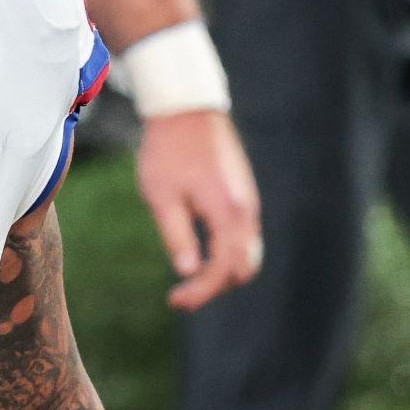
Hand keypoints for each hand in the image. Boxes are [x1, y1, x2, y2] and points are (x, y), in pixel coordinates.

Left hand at [135, 109, 261, 311]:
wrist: (186, 108)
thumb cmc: (167, 151)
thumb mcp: (161, 196)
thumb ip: (177, 237)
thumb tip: (189, 274)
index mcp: (227, 212)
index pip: (223, 269)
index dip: (201, 292)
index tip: (175, 301)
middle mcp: (246, 210)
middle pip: (243, 268)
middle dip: (214, 287)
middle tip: (181, 295)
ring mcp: (248, 202)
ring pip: (248, 253)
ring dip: (223, 273)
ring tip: (189, 280)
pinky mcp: (244, 195)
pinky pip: (244, 237)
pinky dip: (227, 254)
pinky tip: (202, 255)